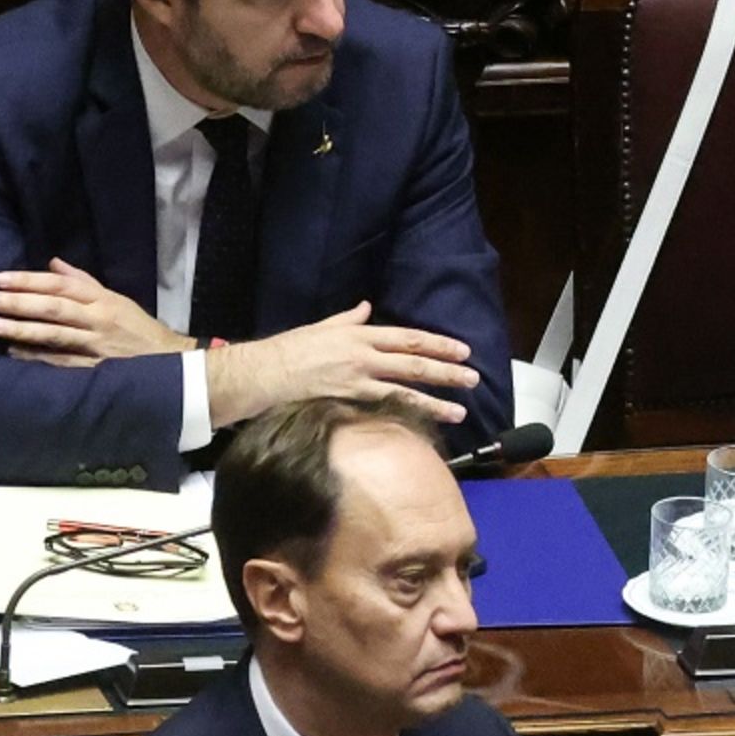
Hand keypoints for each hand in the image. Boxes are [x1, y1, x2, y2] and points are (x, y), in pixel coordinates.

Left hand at [0, 259, 190, 365]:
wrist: (169, 362)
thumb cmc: (137, 329)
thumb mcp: (116, 299)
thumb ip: (83, 282)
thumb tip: (53, 263)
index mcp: (103, 300)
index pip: (61, 286)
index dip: (30, 281)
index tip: (1, 278)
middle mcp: (98, 320)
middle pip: (54, 308)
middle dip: (20, 303)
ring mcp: (95, 346)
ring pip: (54, 335)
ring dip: (22, 330)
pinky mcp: (94, 369)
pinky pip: (60, 362)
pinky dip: (35, 357)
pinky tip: (13, 353)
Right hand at [205, 302, 482, 429]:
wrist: (262, 372)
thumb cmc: (288, 349)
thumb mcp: (321, 327)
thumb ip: (348, 319)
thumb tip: (365, 308)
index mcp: (359, 334)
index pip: (408, 337)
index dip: (438, 343)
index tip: (462, 350)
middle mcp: (363, 354)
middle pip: (414, 362)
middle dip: (446, 371)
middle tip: (473, 378)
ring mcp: (356, 380)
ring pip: (404, 391)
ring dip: (435, 402)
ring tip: (460, 411)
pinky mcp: (346, 402)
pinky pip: (381, 411)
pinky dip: (403, 418)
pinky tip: (421, 427)